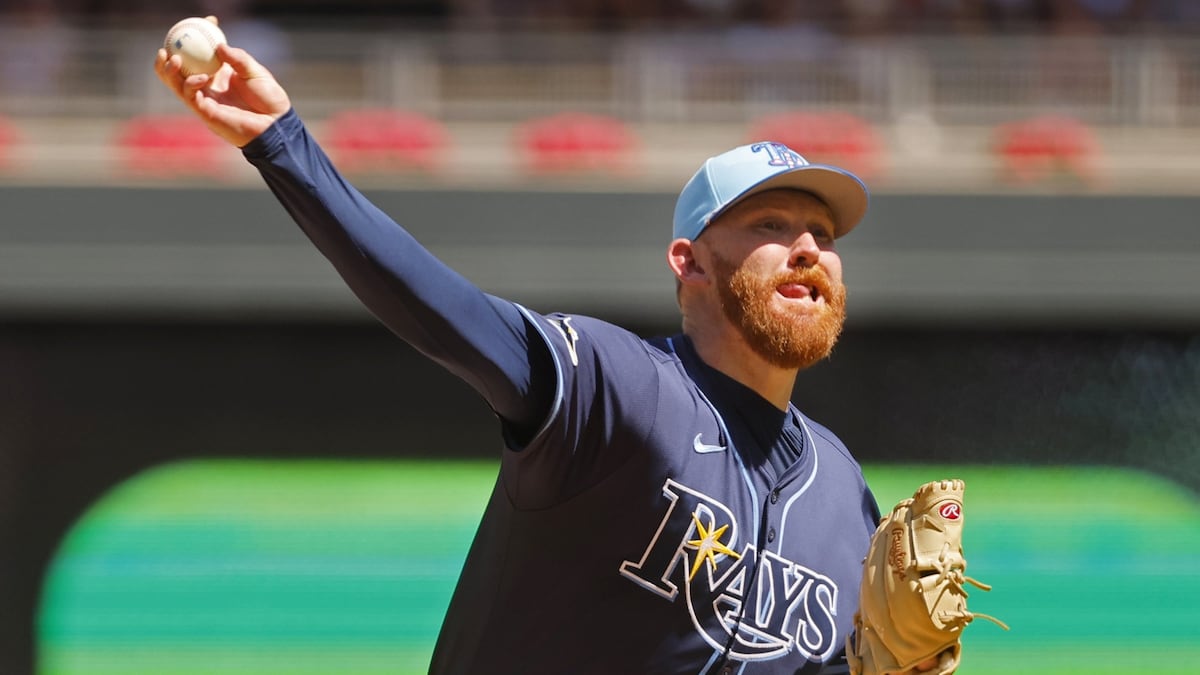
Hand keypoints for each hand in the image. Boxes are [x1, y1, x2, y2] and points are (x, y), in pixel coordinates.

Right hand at [154, 16, 290, 147]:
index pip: (199, 55)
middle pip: (178, 72)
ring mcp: (205, 101)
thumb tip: (219, 45)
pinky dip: (191, 85)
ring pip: (177, 85)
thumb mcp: (255, 72)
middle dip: (167, 59)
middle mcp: (208, 87)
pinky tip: (201, 78)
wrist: (276, 124)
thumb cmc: (269, 99)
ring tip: (173, 58)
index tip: (206, 21)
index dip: (198, 38)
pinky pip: (191, 97)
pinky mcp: (207, 114)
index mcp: (218, 75)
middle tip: (166, 45)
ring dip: (170, 71)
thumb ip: (238, 58)